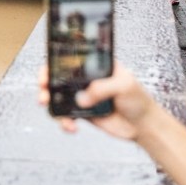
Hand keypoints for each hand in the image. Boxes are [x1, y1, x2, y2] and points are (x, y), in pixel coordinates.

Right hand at [37, 62, 157, 139]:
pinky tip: (72, 127)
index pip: (73, 57)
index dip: (57, 60)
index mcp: (96, 66)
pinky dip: (64, 122)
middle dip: (45, 81)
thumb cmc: (138, 99)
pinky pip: (65, 116)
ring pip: (58, 96)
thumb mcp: (124, 86)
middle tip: (43, 87)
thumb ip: (102, 88)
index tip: (49, 66)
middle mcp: (87, 79)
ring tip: (48, 107)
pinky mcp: (82, 113)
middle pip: (59, 76)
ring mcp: (83, 96)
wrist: (142, 126)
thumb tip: (82, 98)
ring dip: (49, 102)